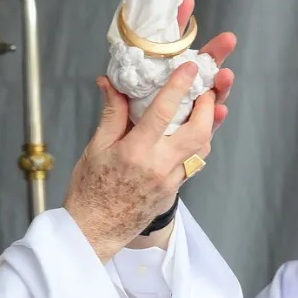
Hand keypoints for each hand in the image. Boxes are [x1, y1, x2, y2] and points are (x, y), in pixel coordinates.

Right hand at [67, 11, 236, 261]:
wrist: (95, 231)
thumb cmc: (89, 191)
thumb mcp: (95, 148)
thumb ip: (112, 115)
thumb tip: (110, 83)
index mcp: (135, 153)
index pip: (163, 113)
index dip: (180, 86)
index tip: (192, 66)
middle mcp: (158, 167)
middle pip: (198, 132)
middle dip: (208, 106)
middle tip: (208, 87)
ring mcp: (170, 181)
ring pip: (202, 148)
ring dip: (208, 124)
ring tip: (207, 105)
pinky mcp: (174, 190)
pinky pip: (195, 163)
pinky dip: (199, 144)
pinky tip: (197, 131)